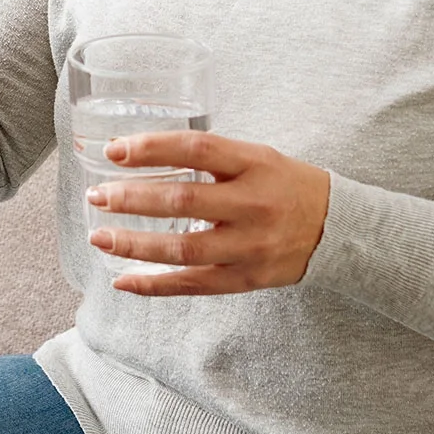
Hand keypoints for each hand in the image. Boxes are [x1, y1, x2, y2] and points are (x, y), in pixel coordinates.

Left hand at [85, 131, 332, 295]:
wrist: (336, 229)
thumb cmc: (286, 186)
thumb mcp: (257, 157)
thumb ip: (209, 156)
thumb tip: (139, 152)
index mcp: (255, 164)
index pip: (198, 148)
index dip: (152, 148)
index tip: (114, 150)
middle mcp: (253, 204)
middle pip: (183, 200)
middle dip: (132, 198)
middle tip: (97, 195)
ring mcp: (249, 246)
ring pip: (183, 248)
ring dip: (134, 245)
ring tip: (99, 238)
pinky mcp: (246, 279)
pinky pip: (193, 285)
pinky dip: (154, 285)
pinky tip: (123, 281)